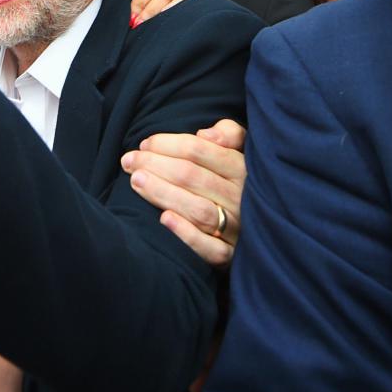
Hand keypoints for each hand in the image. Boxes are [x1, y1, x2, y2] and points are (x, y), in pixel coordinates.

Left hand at [118, 0, 194, 27]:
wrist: (150, 14)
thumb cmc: (139, 2)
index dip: (140, 1)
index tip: (131, 17)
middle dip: (151, 10)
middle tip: (139, 24)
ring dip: (165, 13)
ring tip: (153, 25)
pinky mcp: (193, 4)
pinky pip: (190, 7)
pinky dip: (179, 14)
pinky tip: (169, 25)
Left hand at [120, 119, 246, 267]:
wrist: (262, 231)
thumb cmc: (234, 183)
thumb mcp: (239, 152)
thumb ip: (229, 134)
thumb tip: (205, 134)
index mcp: (243, 169)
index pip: (199, 150)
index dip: (167, 144)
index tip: (144, 144)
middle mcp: (242, 198)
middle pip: (192, 177)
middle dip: (155, 165)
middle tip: (129, 162)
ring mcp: (238, 229)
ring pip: (198, 210)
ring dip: (163, 193)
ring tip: (136, 181)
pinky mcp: (231, 257)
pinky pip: (211, 249)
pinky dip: (187, 234)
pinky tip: (163, 219)